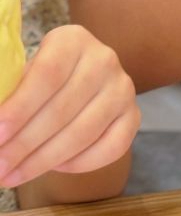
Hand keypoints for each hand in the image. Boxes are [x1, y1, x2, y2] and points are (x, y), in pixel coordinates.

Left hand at [0, 24, 139, 187]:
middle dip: (25, 144)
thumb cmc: (41, 82)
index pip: (48, 73)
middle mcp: (104, 59)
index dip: (21, 107)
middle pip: (63, 108)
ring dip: (44, 160)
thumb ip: (8, 95)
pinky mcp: (133, 115)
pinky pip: (110, 148)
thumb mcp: (22, 77)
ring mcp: (123, 88)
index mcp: (72, 39)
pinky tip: (54, 168)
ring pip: (84, 133)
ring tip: (14, 176)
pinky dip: (79, 164)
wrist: (77, 83)